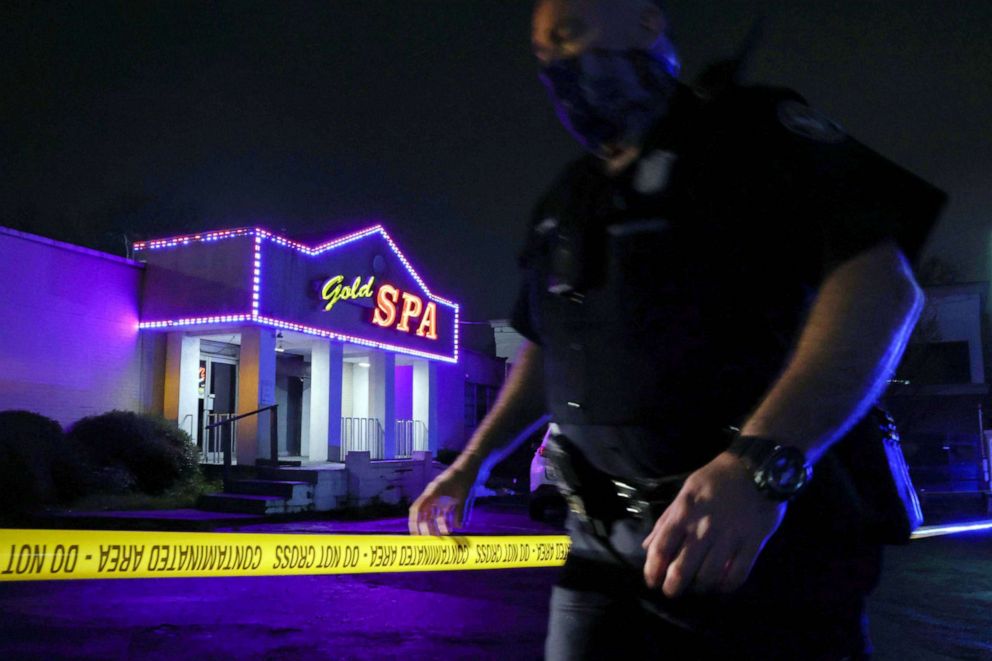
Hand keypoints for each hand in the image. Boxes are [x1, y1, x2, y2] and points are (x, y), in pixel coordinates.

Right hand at [408, 461, 478, 535]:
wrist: (468, 465)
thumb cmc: (464, 478)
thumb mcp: (463, 495)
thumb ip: (459, 511)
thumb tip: (458, 527)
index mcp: (433, 491)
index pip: (418, 508)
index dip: (414, 521)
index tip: (415, 533)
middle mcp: (432, 494)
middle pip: (422, 512)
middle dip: (423, 526)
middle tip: (427, 538)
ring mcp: (437, 496)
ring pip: (431, 513)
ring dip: (433, 524)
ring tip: (439, 536)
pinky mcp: (443, 497)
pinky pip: (439, 511)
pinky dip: (442, 520)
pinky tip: (449, 528)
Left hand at [641, 451, 786, 596]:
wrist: (757, 466)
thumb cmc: (716, 478)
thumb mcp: (686, 492)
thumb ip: (666, 520)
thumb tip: (647, 546)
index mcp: (684, 512)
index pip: (661, 547)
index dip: (652, 569)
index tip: (652, 581)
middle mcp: (704, 527)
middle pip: (682, 568)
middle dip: (673, 587)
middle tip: (672, 592)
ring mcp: (730, 536)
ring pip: (709, 576)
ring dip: (700, 587)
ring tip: (698, 587)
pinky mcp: (753, 542)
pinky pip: (738, 574)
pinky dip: (727, 586)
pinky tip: (722, 585)